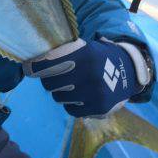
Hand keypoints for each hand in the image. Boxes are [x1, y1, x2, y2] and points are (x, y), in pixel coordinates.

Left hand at [23, 38, 144, 117]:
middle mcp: (89, 74)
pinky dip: (71, 104)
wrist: (128, 72)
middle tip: (54, 77)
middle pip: (50, 83)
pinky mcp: (99, 108)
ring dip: (60, 92)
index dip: (35, 67)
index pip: (48, 64)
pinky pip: (70, 110)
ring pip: (59, 97)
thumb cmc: (98, 57)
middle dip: (49, 80)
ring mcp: (94, 93)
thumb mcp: (85, 48)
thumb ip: (64, 53)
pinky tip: (79, 96)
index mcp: (84, 55)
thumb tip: (34, 61)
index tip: (28, 68)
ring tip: (71, 85)